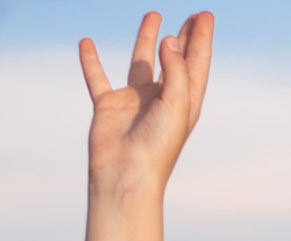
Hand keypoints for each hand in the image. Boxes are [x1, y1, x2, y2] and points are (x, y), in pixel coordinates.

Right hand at [79, 11, 213, 192]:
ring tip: (153, 15)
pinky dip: (91, 61)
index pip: (196, 63)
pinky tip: (86, 43)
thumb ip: (176, 70)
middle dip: (184, 38)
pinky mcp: (109, 106)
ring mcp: (135, 101)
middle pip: (175, 60)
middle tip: (192, 16)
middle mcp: (161, 99)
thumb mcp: (177, 105)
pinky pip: (98, 78)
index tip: (204, 15)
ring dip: (147, 39)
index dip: (201, 38)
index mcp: (184, 102)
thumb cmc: (158, 146)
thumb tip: (168, 39)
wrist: (126, 174)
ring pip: (141, 62)